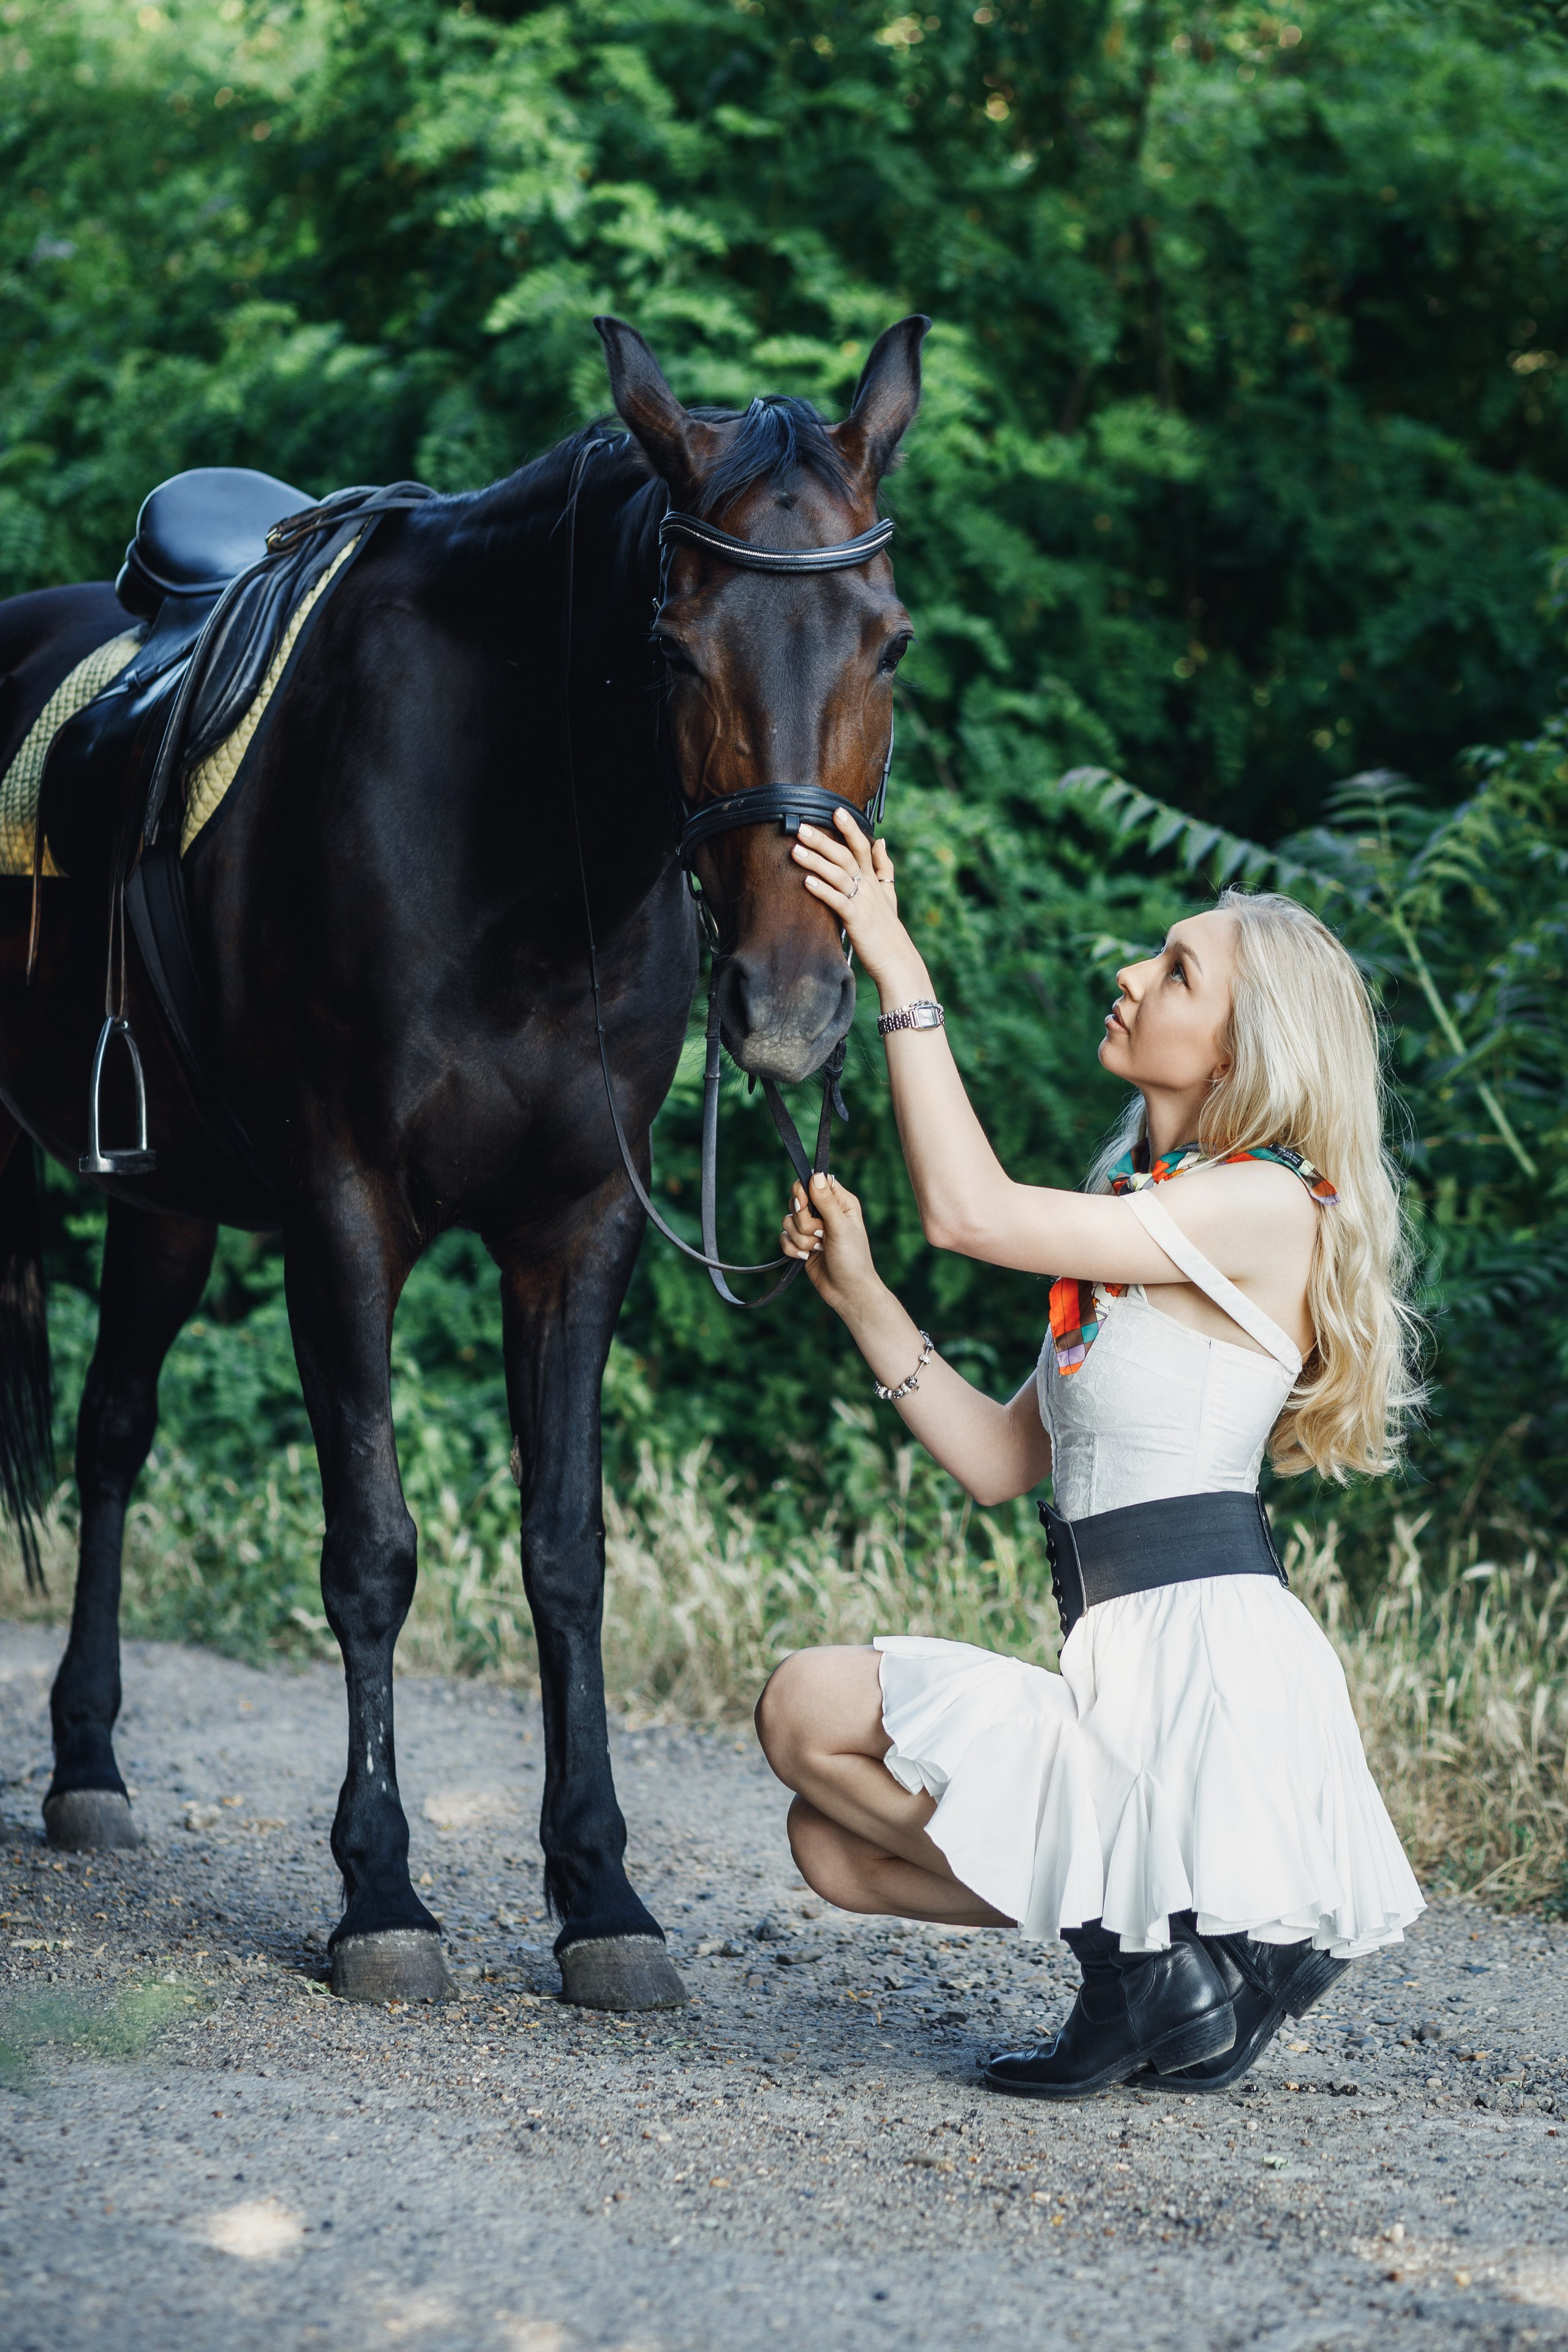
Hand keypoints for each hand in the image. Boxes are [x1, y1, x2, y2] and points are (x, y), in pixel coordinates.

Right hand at [780, 1171, 881, 1316]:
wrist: (848, 1292)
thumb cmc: (853, 1259)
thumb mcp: (841, 1227)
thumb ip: (826, 1202)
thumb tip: (815, 1175)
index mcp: (840, 1202)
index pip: (814, 1182)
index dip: (804, 1191)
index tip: (804, 1204)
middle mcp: (825, 1213)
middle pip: (797, 1201)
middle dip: (804, 1222)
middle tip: (821, 1234)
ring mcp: (812, 1229)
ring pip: (788, 1221)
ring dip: (802, 1239)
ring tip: (819, 1250)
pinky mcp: (802, 1244)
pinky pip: (783, 1238)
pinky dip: (793, 1250)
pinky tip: (807, 1258)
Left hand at [790, 813, 923, 997]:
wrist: (896, 959)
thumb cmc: (887, 929)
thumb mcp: (889, 894)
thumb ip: (884, 867)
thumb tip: (881, 841)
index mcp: (873, 879)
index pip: (862, 846)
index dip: (850, 828)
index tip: (836, 810)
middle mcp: (868, 886)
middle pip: (845, 856)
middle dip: (824, 840)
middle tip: (802, 827)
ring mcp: (862, 902)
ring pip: (839, 875)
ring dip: (816, 862)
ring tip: (795, 851)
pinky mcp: (856, 920)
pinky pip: (837, 901)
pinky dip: (822, 890)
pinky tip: (806, 881)